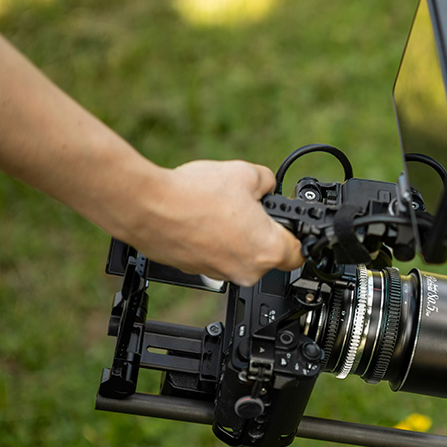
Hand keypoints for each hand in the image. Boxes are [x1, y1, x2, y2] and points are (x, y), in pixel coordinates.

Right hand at [126, 160, 303, 285]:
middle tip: (249, 205)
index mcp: (267, 250)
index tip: (292, 224)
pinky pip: (215, 255)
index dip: (298, 235)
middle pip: (268, 253)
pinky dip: (213, 239)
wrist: (146, 206)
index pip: (299, 254)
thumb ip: (267, 181)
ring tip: (219, 206)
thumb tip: (268, 185)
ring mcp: (219, 274)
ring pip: (240, 254)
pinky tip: (201, 216)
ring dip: (236, 234)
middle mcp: (245, 270)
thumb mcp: (245, 173)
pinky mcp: (195, 270)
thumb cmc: (195, 195)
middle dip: (262, 229)